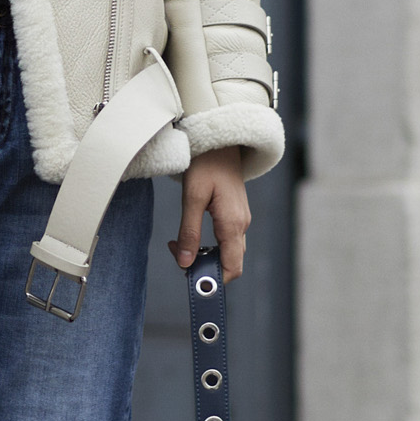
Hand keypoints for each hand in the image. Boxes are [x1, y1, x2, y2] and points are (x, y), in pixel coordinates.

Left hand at [170, 147, 250, 284]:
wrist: (221, 140)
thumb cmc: (207, 163)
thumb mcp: (192, 197)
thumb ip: (189, 232)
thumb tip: (185, 262)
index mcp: (233, 223)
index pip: (232, 267)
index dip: (214, 280)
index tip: (190, 277)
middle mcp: (242, 224)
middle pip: (230, 263)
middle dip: (205, 267)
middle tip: (178, 254)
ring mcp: (241, 219)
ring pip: (228, 252)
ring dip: (205, 255)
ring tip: (180, 244)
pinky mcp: (235, 214)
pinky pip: (227, 240)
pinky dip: (209, 245)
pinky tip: (191, 235)